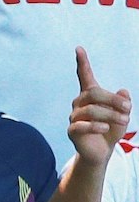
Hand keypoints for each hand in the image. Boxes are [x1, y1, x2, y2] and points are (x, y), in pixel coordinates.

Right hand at [68, 47, 132, 167]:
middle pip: (93, 94)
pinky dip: (96, 126)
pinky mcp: (72, 130)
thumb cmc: (111, 130)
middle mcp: (79, 103)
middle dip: (113, 100)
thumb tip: (123, 91)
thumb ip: (123, 102)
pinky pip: (82, 125)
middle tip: (129, 108)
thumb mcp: (123, 114)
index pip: (84, 76)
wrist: (101, 152)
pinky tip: (105, 128)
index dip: (82, 62)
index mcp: (90, 96)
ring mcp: (74, 117)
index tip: (78, 49)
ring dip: (111, 115)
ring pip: (91, 110)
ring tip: (124, 121)